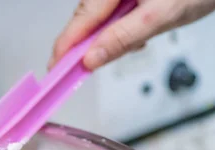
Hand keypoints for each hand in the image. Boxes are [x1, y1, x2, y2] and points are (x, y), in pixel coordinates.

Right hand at [50, 0, 214, 69]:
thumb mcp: (160, 17)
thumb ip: (122, 39)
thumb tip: (91, 59)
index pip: (81, 19)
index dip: (66, 46)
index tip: (54, 70)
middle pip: (87, 18)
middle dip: (89, 45)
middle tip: (82, 69)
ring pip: (101, 18)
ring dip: (110, 38)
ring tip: (137, 41)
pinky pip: (115, 14)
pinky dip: (122, 29)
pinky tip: (140, 33)